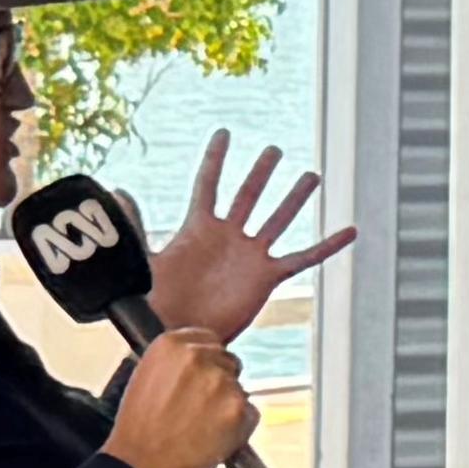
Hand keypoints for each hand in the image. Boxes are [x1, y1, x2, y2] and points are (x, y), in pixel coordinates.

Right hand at [108, 329, 256, 467]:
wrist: (140, 465)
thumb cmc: (140, 427)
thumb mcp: (148, 376)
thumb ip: (178, 361)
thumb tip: (205, 356)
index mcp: (171, 344)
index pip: (209, 339)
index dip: (207, 361)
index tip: (200, 376)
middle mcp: (199, 356)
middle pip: (228, 361)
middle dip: (219, 382)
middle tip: (197, 408)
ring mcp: (222, 382)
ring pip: (239, 388)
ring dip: (227, 405)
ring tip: (199, 426)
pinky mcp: (239, 408)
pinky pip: (250, 412)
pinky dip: (239, 425)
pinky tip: (213, 436)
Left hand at [145, 133, 356, 341]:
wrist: (175, 334)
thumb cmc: (156, 300)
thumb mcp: (143, 259)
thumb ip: (137, 225)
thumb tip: (119, 190)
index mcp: (198, 229)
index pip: (209, 184)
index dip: (215, 159)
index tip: (224, 133)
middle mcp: (228, 237)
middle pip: (248, 195)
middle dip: (260, 172)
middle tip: (273, 150)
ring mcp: (250, 255)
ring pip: (277, 219)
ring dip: (294, 199)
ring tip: (311, 176)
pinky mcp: (267, 277)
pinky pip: (303, 258)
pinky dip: (327, 245)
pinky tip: (349, 231)